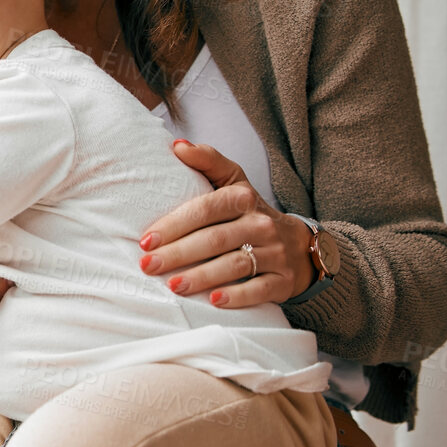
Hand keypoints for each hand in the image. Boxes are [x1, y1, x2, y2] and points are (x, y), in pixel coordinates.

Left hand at [139, 140, 316, 306]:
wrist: (300, 246)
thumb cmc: (251, 214)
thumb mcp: (234, 183)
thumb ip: (207, 162)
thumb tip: (176, 145)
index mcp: (244, 198)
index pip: (205, 209)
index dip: (175, 224)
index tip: (147, 240)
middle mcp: (261, 224)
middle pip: (215, 239)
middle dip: (178, 254)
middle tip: (148, 265)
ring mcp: (275, 253)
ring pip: (235, 264)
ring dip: (202, 276)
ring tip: (173, 286)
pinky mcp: (283, 280)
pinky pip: (260, 289)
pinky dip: (237, 296)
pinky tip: (213, 301)